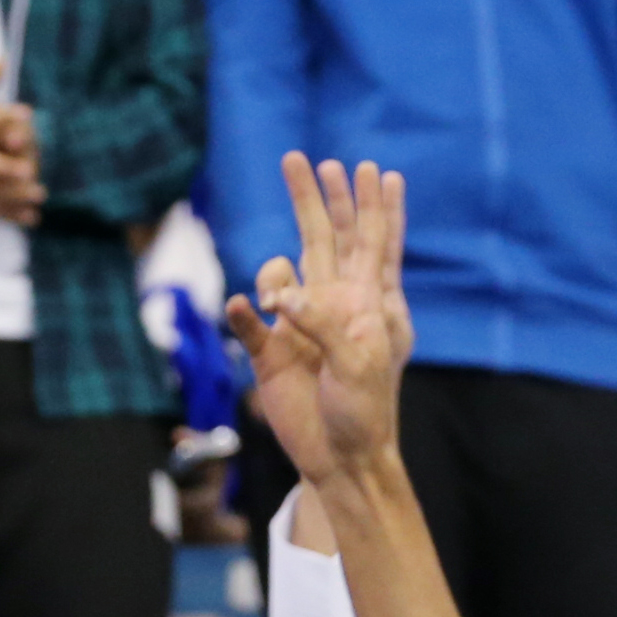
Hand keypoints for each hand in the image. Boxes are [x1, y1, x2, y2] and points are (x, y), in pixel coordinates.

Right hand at [228, 154, 414, 482]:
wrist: (339, 458)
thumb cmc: (365, 411)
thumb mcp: (358, 366)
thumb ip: (324, 325)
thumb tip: (281, 299)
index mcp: (365, 303)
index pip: (370, 242)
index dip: (373, 205)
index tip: (373, 169)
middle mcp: (331, 304)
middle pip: (321, 237)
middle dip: (313, 198)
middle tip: (298, 158)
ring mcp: (299, 324)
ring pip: (279, 271)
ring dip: (274, 275)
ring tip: (277, 306)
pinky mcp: (269, 351)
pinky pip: (247, 320)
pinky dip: (242, 313)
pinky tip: (246, 311)